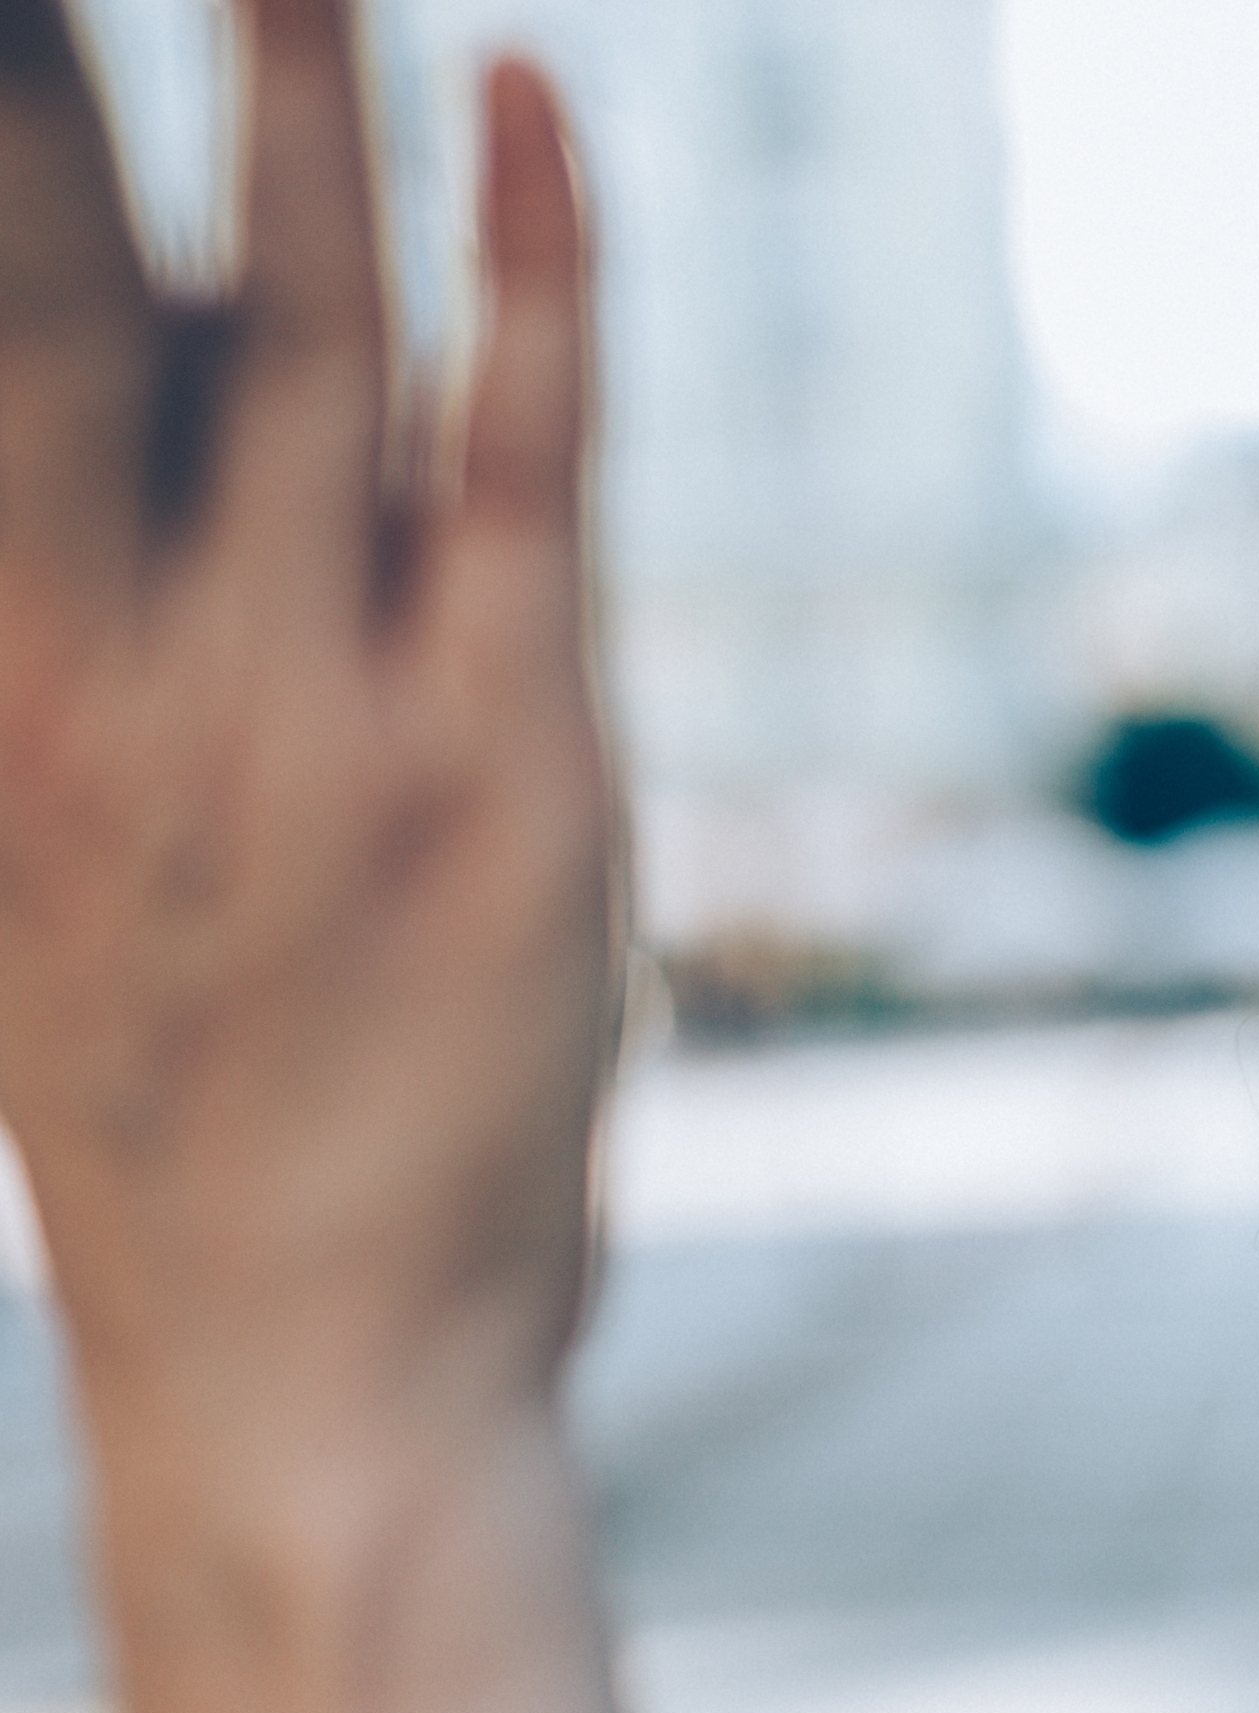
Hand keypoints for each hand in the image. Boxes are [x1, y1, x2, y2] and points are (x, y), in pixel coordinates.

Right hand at [0, 0, 609, 1483]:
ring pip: (301, 329)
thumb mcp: (47, 823)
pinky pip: (521, 463)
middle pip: (39, 280)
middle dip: (40, 73)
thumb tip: (197, 300)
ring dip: (297, 87)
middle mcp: (103, 669)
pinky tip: (533, 99)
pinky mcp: (511, 758)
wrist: (315, 1362)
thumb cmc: (193, 1071)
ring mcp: (313, 711)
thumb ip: (96, 567)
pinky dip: (532, 270)